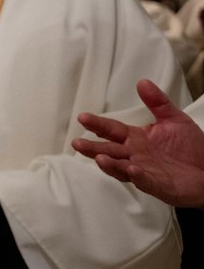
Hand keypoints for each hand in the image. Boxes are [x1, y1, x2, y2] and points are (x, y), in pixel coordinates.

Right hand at [75, 79, 203, 208]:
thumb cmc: (191, 147)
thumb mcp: (174, 120)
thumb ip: (157, 102)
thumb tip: (142, 83)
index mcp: (136, 139)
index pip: (112, 130)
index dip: (98, 125)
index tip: (83, 118)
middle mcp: (135, 156)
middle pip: (109, 151)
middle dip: (93, 148)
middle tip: (77, 144)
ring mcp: (144, 172)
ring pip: (121, 169)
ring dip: (110, 165)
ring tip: (100, 158)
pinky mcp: (158, 186)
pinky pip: (145, 182)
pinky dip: (138, 176)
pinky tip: (133, 169)